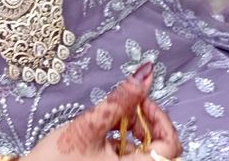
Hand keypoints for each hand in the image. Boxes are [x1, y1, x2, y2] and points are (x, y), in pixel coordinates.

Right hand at [21, 64, 181, 158]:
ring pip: (145, 153)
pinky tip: (103, 134)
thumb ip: (119, 100)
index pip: (171, 147)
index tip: (139, 100)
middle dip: (144, 123)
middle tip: (122, 108)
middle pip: (161, 149)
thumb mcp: (89, 125)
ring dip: (132, 131)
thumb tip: (145, 75)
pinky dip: (122, 142)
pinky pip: (129, 158)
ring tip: (107, 120)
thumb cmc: (57, 159)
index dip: (160, 118)